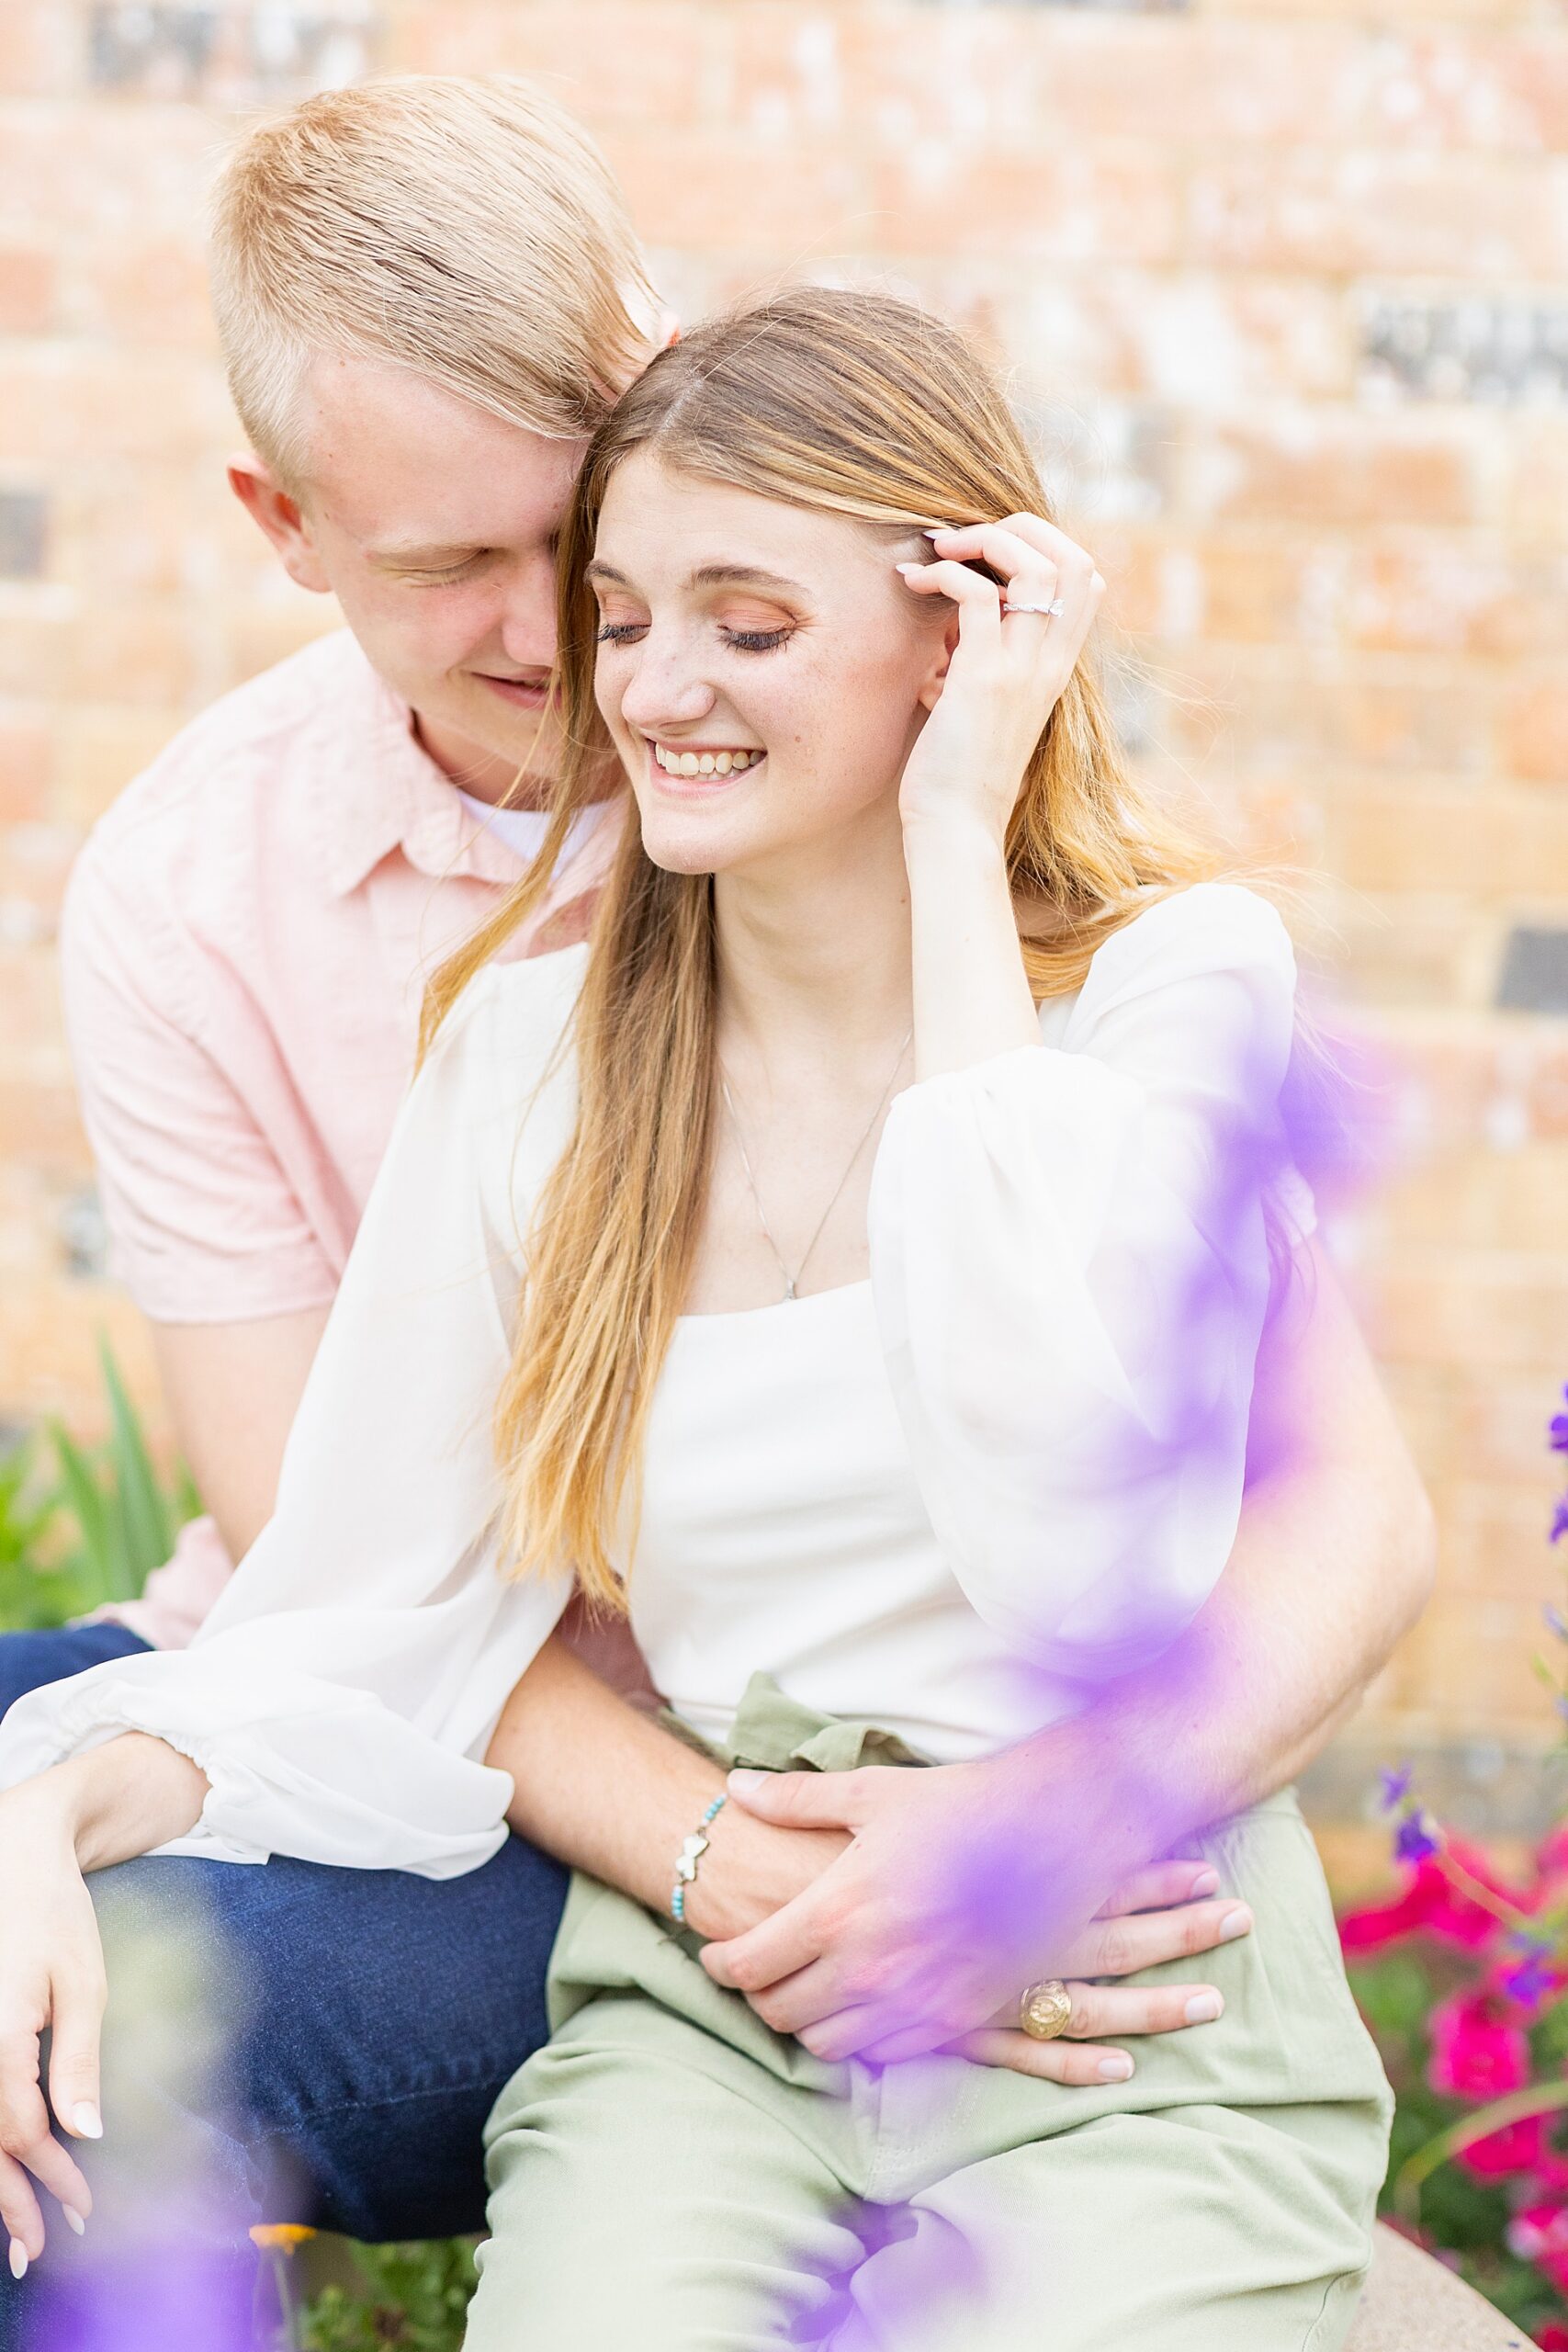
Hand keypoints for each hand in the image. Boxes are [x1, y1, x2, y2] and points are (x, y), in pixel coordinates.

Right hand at [0, 1778, 102, 2273]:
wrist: (12, 1850)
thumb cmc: (52, 1911)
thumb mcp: (81, 1982)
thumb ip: (76, 2061)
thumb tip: (83, 2135)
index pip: (18, 2134)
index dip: (49, 2180)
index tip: (81, 2212)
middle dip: (10, 2203)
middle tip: (40, 2250)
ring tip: (18, 2230)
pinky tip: (3, 2166)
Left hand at [698, 1758, 1250, 2072]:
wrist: (1060, 1830)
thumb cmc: (962, 1803)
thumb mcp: (873, 1794)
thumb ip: (797, 1798)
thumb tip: (737, 1786)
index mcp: (840, 1908)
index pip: (750, 1965)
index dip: (720, 1963)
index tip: (716, 1951)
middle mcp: (873, 1965)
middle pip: (781, 2013)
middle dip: (758, 1996)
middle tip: (756, 1971)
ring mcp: (917, 1999)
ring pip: (829, 2044)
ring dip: (807, 2022)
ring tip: (805, 1989)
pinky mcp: (959, 2018)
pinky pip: (887, 2054)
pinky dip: (862, 2037)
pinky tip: (862, 2004)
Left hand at [895, 514, 1104, 847]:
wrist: (956, 828)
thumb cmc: (957, 771)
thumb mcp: (979, 701)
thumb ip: (979, 656)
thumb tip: (948, 619)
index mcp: (1056, 665)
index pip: (1086, 575)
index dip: (1044, 543)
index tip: (989, 553)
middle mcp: (1050, 662)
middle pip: (1072, 556)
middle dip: (1016, 527)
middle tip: (962, 540)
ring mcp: (1021, 670)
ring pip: (1036, 566)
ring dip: (983, 541)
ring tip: (938, 551)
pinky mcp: (983, 681)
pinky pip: (979, 597)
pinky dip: (946, 574)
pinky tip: (915, 584)